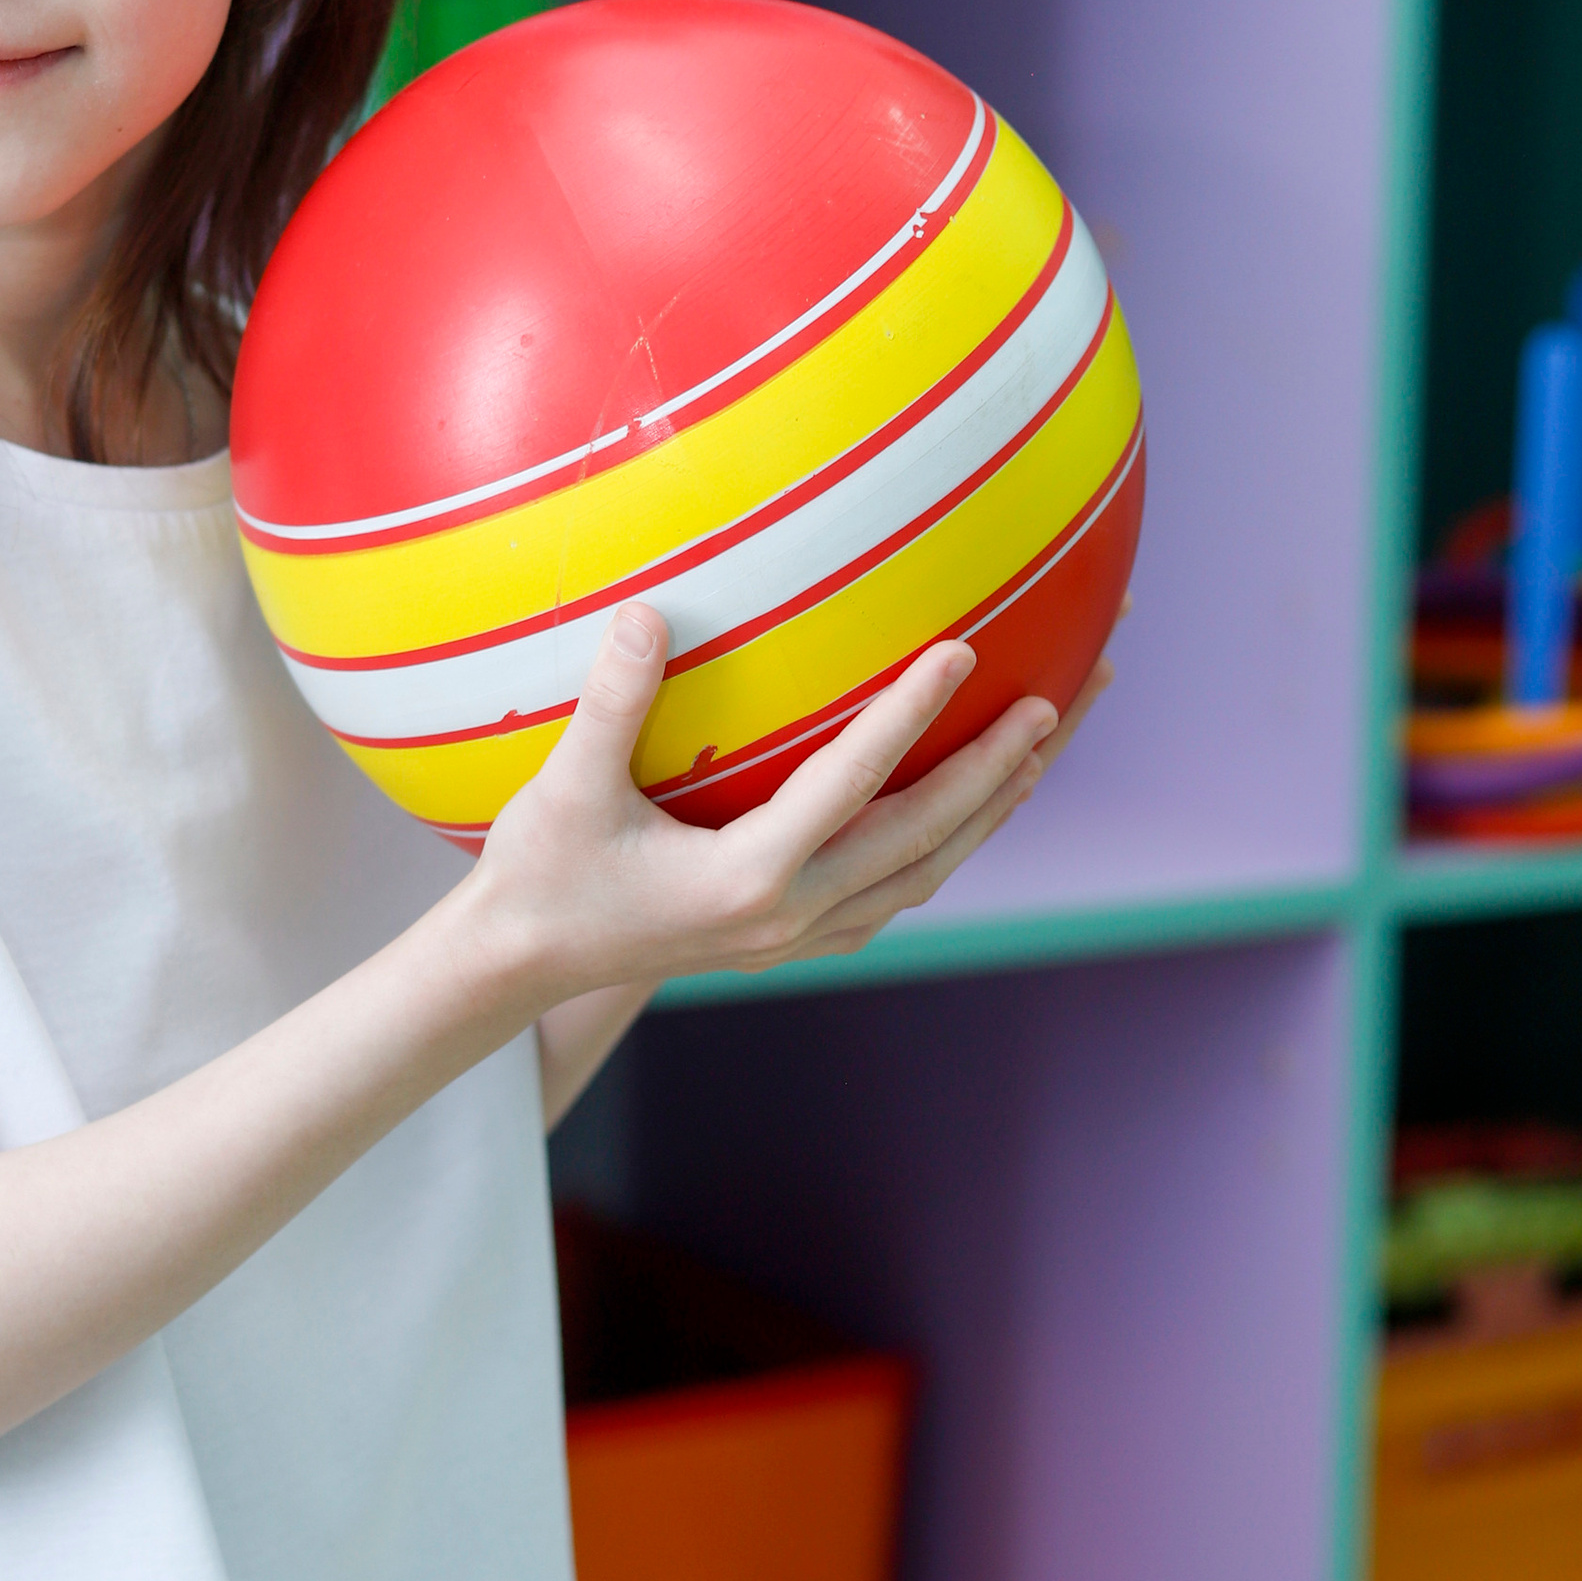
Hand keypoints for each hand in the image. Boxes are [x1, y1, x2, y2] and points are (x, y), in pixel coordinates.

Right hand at [460, 605, 1117, 1005]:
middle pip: (925, 840)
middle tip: (1060, 699)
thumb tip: (646, 613)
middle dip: (998, 770)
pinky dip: (942, 842)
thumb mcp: (562, 788)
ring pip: (924, 872)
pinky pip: (894, 888)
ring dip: (988, 810)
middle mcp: (791, 915)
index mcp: (748, 878)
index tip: (962, 650)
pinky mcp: (790, 936)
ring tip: (1040, 745)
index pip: (852, 784)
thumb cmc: (537, 873)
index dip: (910, 713)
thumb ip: (609, 703)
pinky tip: (960, 803)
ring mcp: (797, 934)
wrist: (521, 967)